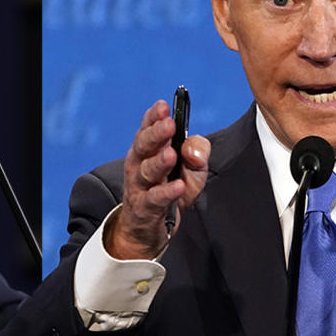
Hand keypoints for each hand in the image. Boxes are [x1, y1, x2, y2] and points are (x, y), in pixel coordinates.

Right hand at [105, 100, 210, 259]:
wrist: (148, 230)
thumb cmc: (170, 192)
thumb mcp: (192, 170)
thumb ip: (197, 153)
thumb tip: (192, 150)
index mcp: (148, 150)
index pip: (147, 128)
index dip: (153, 117)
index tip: (163, 106)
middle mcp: (138, 165)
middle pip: (143, 146)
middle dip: (155, 134)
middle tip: (169, 124)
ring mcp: (139, 187)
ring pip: (146, 171)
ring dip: (158, 162)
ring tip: (171, 153)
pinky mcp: (144, 209)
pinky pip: (155, 199)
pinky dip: (166, 192)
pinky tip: (178, 186)